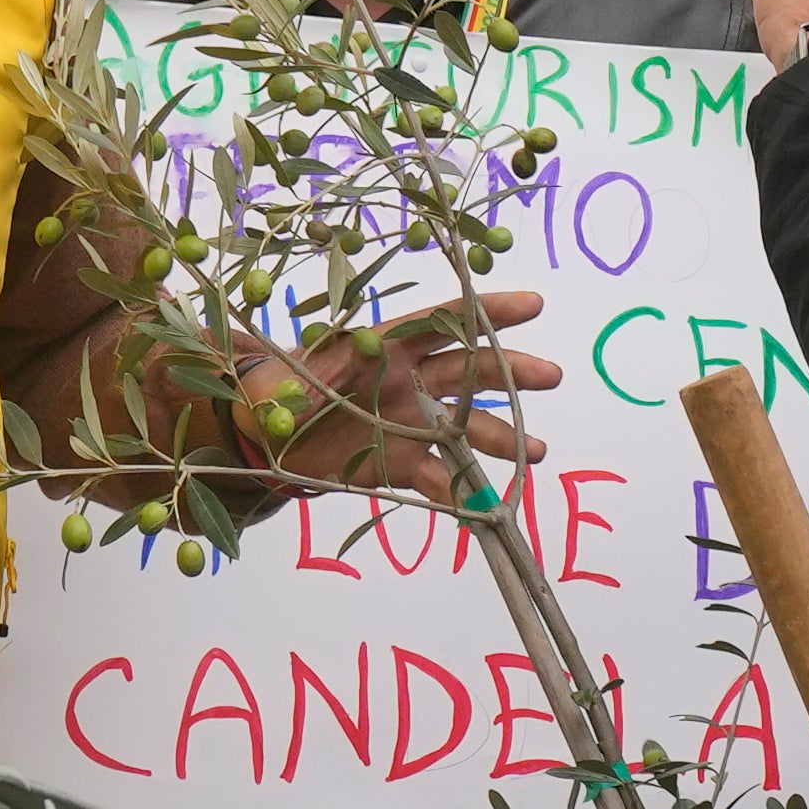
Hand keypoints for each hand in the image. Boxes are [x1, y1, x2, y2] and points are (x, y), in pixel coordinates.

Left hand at [265, 291, 558, 489]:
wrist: (256, 440)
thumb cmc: (274, 390)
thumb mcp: (295, 373)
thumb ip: (329, 367)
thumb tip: (356, 354)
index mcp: (386, 345)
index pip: (443, 322)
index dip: (486, 312)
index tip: (531, 305)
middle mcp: (408, 380)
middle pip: (469, 371)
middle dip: (511, 373)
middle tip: (552, 377)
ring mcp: (409, 422)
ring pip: (465, 427)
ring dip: (501, 437)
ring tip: (537, 452)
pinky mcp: (400, 462)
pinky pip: (438, 476)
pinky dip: (461, 491)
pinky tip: (485, 504)